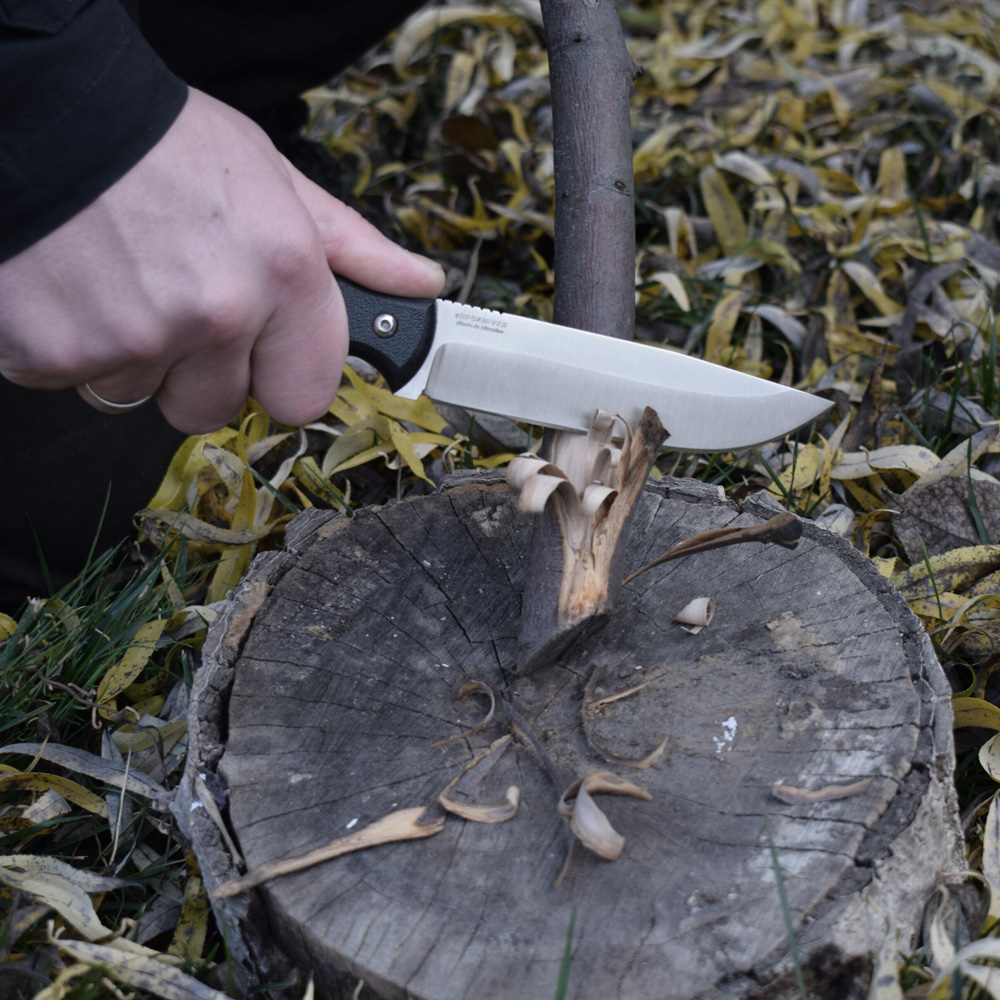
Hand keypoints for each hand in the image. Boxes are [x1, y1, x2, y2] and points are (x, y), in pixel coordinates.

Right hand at [0, 89, 444, 433]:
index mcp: (284, 275)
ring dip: (130, 358)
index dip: (277, 381)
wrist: (48, 107)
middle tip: (175, 309)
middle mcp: (218, 313)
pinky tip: (76, 290)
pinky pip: (74, 383)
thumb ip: (350, 247)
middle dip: (196, 376)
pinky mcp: (57, 352)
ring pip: (140, 397)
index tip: (260, 359)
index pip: (304, 397)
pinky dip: (71, 348)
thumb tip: (419, 284)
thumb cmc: (165, 142)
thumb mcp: (275, 178)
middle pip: (215, 409)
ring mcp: (136, 338)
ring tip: (121, 284)